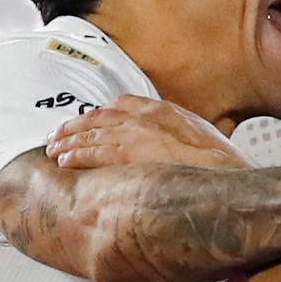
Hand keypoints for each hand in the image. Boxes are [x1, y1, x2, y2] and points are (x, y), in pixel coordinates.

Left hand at [43, 95, 244, 174]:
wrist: (226, 175)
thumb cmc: (221, 164)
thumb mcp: (202, 138)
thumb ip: (180, 137)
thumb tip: (174, 148)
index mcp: (163, 110)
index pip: (122, 106)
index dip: (101, 116)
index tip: (89, 122)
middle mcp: (145, 117)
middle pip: (100, 117)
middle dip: (77, 126)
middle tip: (59, 135)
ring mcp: (134, 134)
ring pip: (90, 135)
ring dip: (70, 142)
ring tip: (55, 149)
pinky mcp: (125, 154)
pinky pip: (91, 153)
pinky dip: (75, 156)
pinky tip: (65, 162)